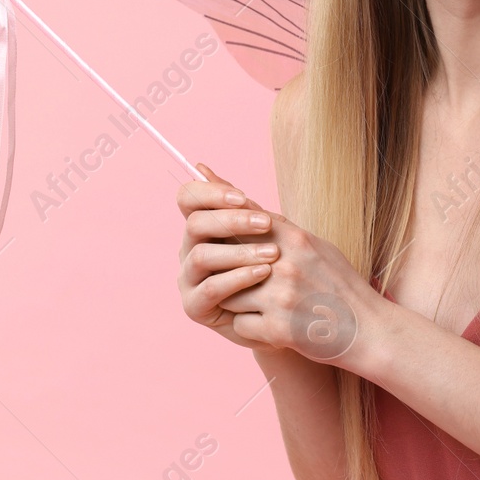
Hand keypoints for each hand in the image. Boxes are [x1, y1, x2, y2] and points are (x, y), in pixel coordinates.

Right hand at [176, 162, 285, 356]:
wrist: (290, 313)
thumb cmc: (276, 268)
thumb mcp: (263, 232)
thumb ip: (240, 204)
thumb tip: (200, 166)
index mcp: (203, 227)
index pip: (188, 198)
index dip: (211, 192)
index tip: (244, 197)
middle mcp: (189, 250)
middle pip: (195, 224)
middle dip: (232, 220)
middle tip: (266, 223)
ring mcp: (189, 279)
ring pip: (201, 256)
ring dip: (238, 252)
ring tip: (273, 254)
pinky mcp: (195, 307)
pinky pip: (210, 288)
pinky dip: (238, 278)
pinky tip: (263, 274)